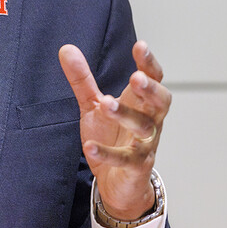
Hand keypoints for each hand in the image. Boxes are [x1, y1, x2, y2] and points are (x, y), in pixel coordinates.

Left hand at [59, 41, 170, 219]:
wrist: (117, 182)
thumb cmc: (112, 137)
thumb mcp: (94, 105)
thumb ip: (82, 79)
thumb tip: (66, 48)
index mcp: (142, 102)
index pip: (153, 79)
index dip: (149, 63)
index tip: (140, 46)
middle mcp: (149, 121)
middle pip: (160, 102)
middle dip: (150, 89)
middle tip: (135, 78)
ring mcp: (144, 145)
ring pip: (143, 128)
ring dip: (126, 115)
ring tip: (106, 104)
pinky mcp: (135, 167)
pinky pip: (125, 160)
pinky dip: (108, 153)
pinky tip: (89, 145)